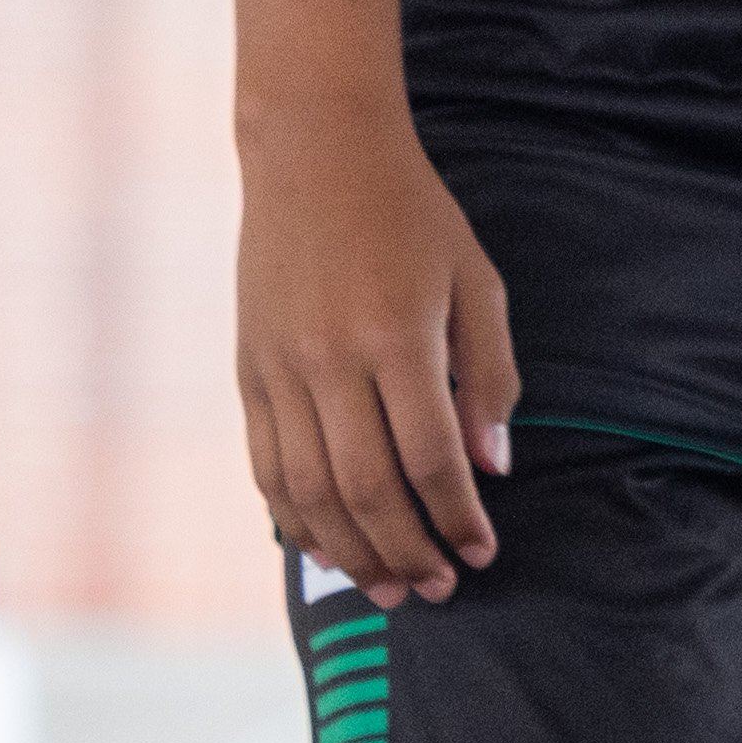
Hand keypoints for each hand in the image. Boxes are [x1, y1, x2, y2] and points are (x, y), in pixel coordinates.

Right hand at [237, 97, 515, 599]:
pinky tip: (323, 547)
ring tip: (388, 587)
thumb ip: (489, 377)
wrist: (315, 154)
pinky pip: (266, 465)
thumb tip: (493, 468)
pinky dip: (292, 517)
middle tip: (440, 588)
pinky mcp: (248, 372)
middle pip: (365, 488)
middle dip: (407, 551)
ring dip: (349, 551)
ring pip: (308, 490)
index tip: (482, 552)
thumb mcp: (476, 282)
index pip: (430, 457)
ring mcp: (279, 369)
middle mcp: (330, 360)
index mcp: (397, 336)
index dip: (458, 516)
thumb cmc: (413, 217)